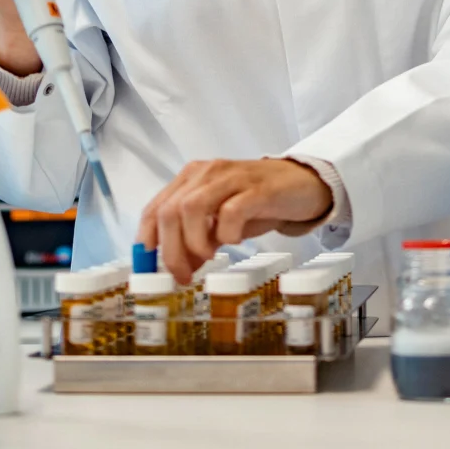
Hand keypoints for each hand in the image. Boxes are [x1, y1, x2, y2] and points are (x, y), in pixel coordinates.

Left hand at [137, 159, 332, 282]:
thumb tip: (179, 268)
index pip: (155, 208)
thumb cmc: (259, 203)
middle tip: (183, 274)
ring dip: (194, 240)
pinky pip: (231, 210)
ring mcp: (231, 178)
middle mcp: (207, 173)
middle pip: (170, 211)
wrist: (302, 184)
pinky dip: (227, 232)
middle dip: (171, 250)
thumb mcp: (221, 223)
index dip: (147, 240)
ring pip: (192, 207)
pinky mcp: (257, 189)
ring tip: (209, 256)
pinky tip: (236, 240)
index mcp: (192, 178)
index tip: (149, 267)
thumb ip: (198, 240)